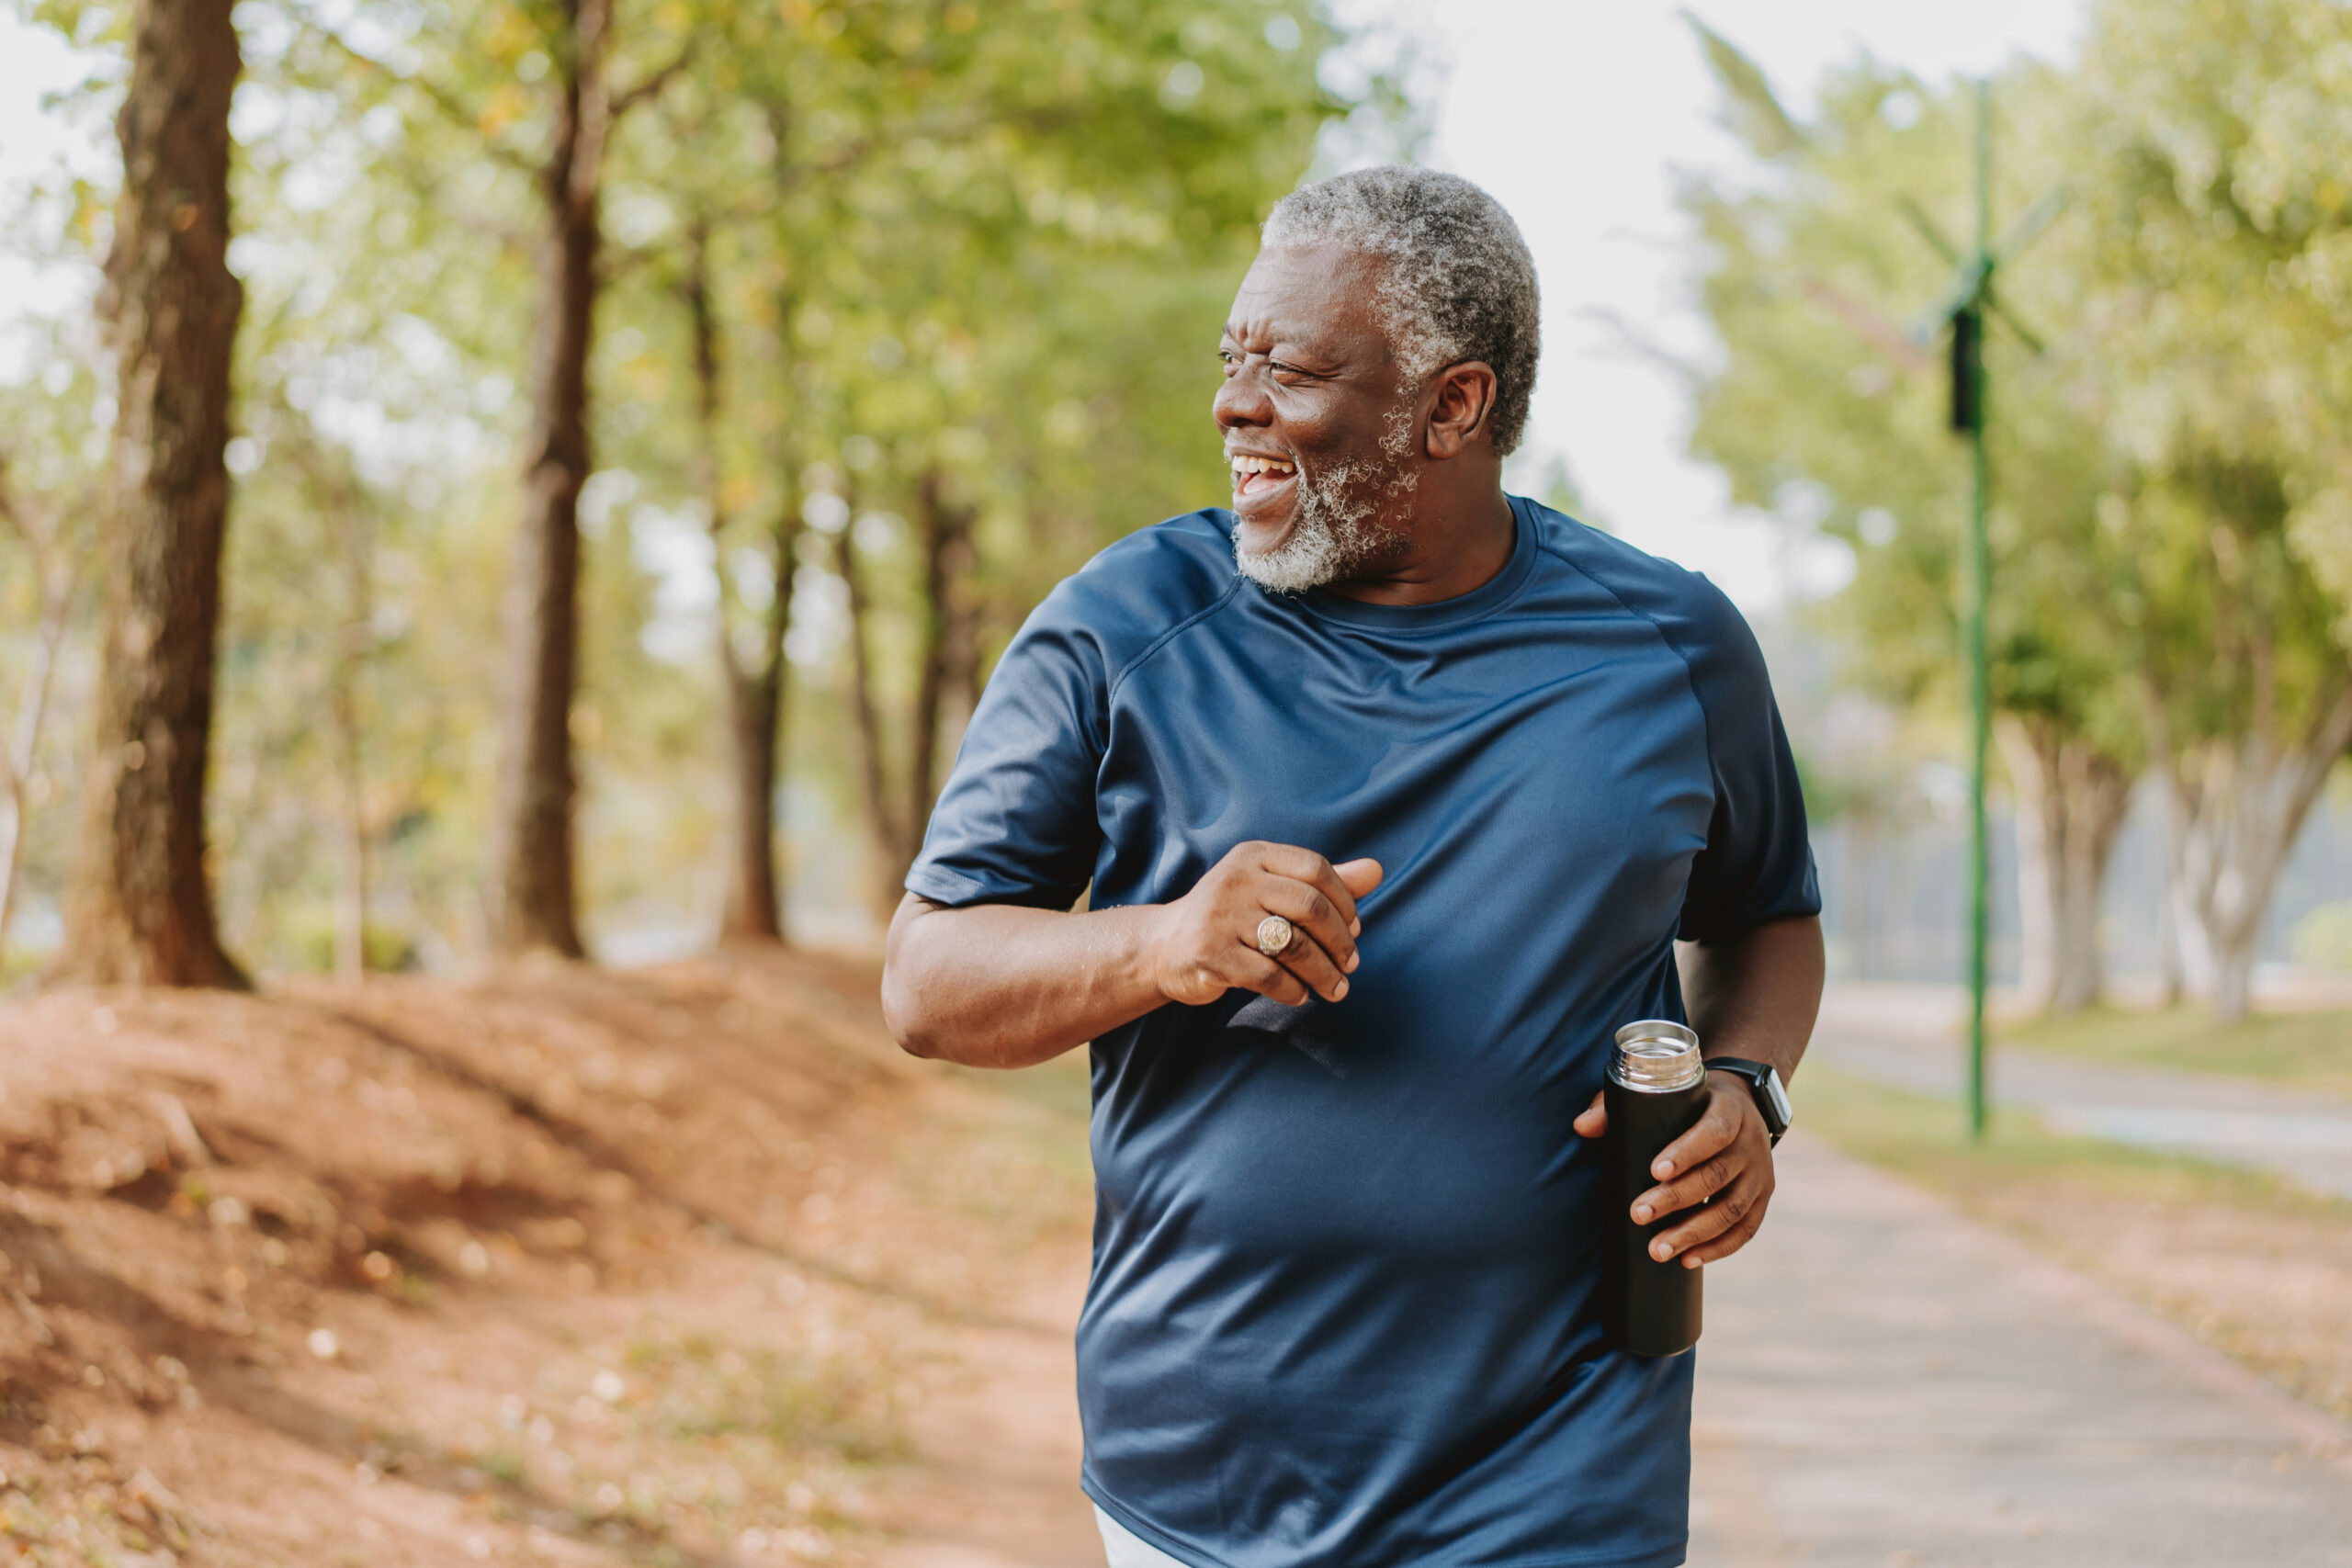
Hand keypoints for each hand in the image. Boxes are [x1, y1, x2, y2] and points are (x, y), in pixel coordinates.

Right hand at [1146, 842, 1383, 1007]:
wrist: (1164, 946)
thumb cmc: (1231, 916)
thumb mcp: (1271, 890)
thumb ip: (1322, 883)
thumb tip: (1377, 870)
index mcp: (1254, 855)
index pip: (1315, 868)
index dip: (1345, 902)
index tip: (1356, 930)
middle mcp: (1235, 879)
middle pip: (1309, 906)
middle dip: (1340, 941)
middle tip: (1351, 965)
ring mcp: (1220, 916)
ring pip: (1293, 945)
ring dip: (1323, 972)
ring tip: (1335, 989)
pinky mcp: (1210, 953)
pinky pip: (1268, 975)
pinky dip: (1292, 989)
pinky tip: (1299, 995)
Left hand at [1571, 1072, 1776, 1267]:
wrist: (1744, 1105)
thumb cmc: (1691, 1102)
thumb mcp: (1666, 1093)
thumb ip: (1621, 1105)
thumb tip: (1582, 1126)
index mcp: (1730, 1110)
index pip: (1714, 1131)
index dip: (1687, 1152)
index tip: (1654, 1171)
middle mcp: (1751, 1142)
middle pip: (1718, 1175)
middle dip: (1676, 1199)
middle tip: (1638, 1214)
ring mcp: (1761, 1173)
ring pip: (1732, 1209)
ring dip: (1694, 1233)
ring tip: (1658, 1249)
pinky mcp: (1763, 1198)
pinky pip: (1746, 1229)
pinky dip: (1718, 1248)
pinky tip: (1688, 1260)